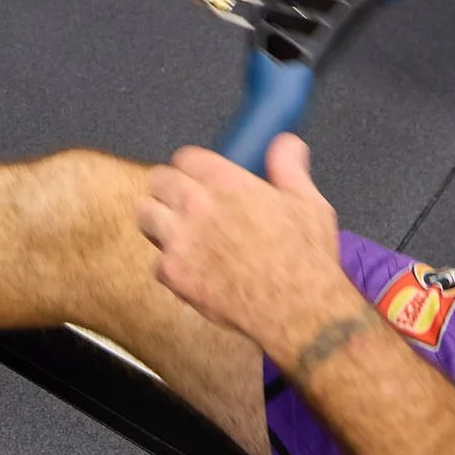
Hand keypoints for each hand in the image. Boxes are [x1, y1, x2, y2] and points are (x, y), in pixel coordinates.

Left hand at [136, 135, 364, 365]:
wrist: (299, 312)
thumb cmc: (306, 257)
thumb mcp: (308, 203)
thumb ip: (289, 167)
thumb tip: (286, 142)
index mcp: (226, 183)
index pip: (185, 157)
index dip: (193, 168)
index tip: (201, 179)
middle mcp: (195, 205)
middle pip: (159, 180)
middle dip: (171, 189)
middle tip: (189, 206)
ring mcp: (178, 239)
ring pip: (146, 215)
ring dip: (161, 221)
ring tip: (183, 234)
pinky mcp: (171, 273)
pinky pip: (157, 261)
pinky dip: (172, 266)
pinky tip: (196, 272)